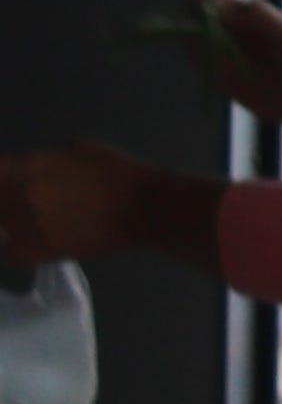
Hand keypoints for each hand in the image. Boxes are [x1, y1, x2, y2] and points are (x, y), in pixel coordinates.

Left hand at [0, 149, 161, 266]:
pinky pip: (10, 254)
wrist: (144, 208)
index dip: (0, 180)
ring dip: (11, 224)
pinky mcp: (43, 250)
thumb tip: (37, 167)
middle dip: (5, 202)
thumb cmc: (120, 174)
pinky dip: (13, 249)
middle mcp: (23, 194)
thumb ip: (49, 159)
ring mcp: (30, 224)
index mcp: (30, 166)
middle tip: (20, 205)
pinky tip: (27, 244)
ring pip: (2, 227)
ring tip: (30, 222)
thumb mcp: (81, 149)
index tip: (7, 186)